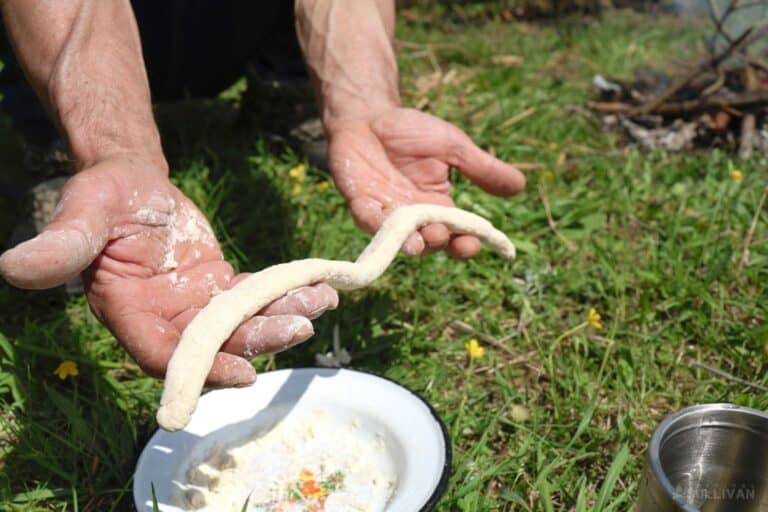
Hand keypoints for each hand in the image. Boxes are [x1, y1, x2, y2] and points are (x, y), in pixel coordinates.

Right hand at [0, 155, 337, 385]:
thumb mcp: (85, 212)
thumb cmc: (104, 196)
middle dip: (257, 341)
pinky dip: (284, 296)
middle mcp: (165, 319)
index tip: (244, 372)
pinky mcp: (220, 289)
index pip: (164, 354)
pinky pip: (255, 299)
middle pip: (215, 345)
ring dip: (281, 319)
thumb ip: (63, 242)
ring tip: (318, 305)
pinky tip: (319, 288)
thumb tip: (15, 268)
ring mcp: (196, 308)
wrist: (135, 185)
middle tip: (298, 329)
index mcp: (128, 311)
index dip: (203, 368)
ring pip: (241, 326)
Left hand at [326, 108, 525, 258]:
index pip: (457, 234)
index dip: (467, 243)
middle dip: (439, 244)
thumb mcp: (454, 147)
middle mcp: (415, 218)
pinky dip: (375, 222)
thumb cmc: (412, 131)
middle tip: (444, 236)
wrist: (369, 116)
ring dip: (409, 243)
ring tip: (420, 243)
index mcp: (440, 207)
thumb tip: (521, 186)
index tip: (476, 242)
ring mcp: (386, 214)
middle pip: (431, 243)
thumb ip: (482, 168)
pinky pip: (367, 219)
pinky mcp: (360, 203)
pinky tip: (383, 221)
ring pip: (400, 239)